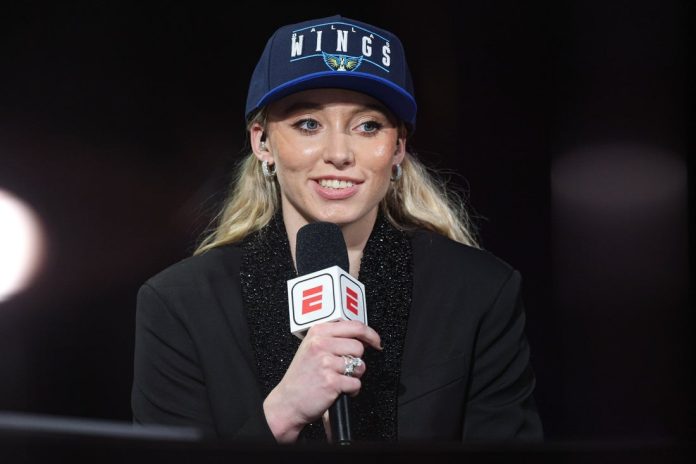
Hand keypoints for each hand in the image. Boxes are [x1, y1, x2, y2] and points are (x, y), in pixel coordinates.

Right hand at [263, 320, 381, 442]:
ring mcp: (326, 362)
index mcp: (318, 332)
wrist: (288, 402)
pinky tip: (338, 390)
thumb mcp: (311, 346)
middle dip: (356, 360)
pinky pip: (356, 383)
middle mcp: (321, 344)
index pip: (354, 326)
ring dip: (354, 376)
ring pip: (359, 365)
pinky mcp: (331, 381)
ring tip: (338, 379)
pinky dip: (351, 390)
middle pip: (358, 347)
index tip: (376, 341)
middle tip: (344, 369)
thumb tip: (362, 336)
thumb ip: (333, 337)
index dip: (370, 334)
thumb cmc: (301, 376)